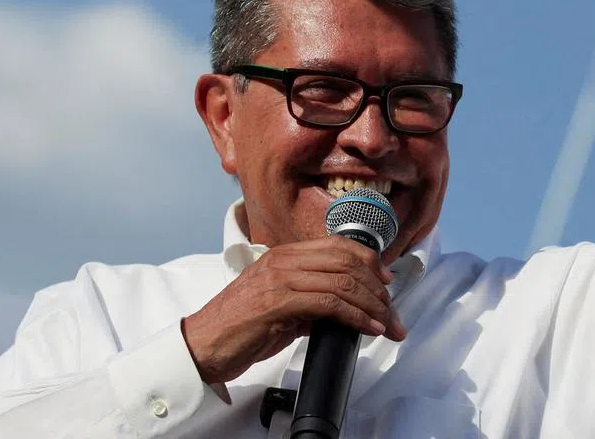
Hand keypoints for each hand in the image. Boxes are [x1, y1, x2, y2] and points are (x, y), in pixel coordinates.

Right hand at [181, 236, 405, 383]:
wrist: (202, 346)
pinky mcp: (278, 302)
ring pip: (343, 282)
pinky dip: (356, 317)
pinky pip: (329, 303)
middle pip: (347, 263)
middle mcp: (285, 260)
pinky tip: (368, 329)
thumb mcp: (281, 307)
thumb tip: (343, 310)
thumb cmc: (240, 328)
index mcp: (286, 255)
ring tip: (387, 324)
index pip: (339, 247)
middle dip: (377, 289)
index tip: (386, 283)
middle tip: (392, 313)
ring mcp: (281, 278)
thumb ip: (311, 301)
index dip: (369, 262)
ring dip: (372, 306)